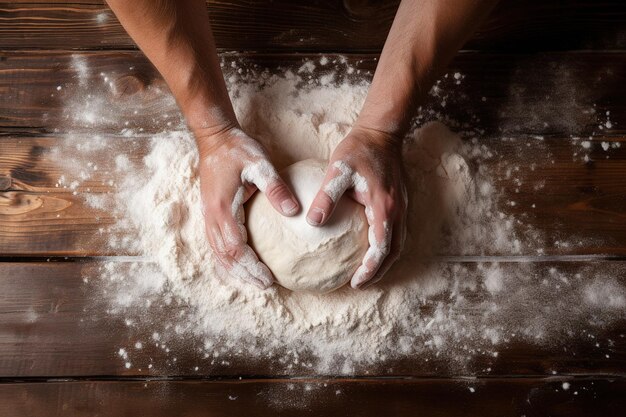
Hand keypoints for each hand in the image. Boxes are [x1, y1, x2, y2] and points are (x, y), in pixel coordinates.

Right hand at [197, 127, 299, 288]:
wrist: (215, 137)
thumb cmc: (238, 149)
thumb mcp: (260, 163)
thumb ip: (275, 188)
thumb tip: (295, 212)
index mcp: (223, 208)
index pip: (236, 248)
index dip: (251, 267)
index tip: (269, 279)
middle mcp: (212, 216)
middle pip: (225, 256)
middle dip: (245, 274)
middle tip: (266, 287)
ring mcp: (209, 215)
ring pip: (218, 252)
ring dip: (235, 270)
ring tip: (254, 282)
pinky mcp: (211, 212)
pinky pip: (216, 243)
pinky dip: (227, 259)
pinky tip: (239, 265)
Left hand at [306, 126, 406, 288]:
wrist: (381, 132)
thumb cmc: (359, 150)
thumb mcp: (338, 171)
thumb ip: (326, 198)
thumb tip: (313, 222)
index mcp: (384, 206)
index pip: (381, 248)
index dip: (370, 269)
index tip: (355, 282)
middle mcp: (398, 211)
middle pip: (394, 252)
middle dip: (378, 271)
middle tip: (358, 282)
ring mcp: (402, 207)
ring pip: (398, 244)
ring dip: (384, 261)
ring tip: (365, 271)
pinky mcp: (400, 202)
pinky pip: (397, 232)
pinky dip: (386, 246)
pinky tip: (370, 247)